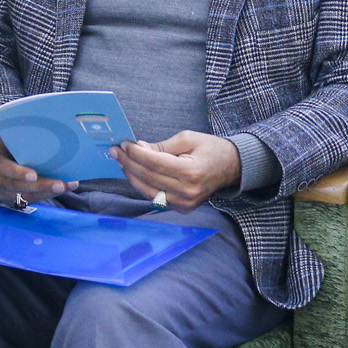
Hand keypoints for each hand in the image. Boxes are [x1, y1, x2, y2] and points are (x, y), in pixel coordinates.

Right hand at [0, 135, 74, 205]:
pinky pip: (29, 200)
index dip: (18, 173)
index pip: (3, 168)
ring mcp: (1, 192)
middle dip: (41, 186)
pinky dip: (47, 195)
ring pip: (25, 196)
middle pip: (17, 186)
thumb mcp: (11, 140)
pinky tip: (62, 189)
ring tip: (66, 186)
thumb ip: (24, 143)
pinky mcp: (10, 200)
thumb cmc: (8, 145)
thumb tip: (49, 140)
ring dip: (48, 192)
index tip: (34, 175)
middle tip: (60, 185)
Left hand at [112, 130, 243, 210]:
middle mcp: (187, 191)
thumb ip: (162, 146)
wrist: (232, 167)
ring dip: (132, 176)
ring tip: (123, 162)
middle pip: (148, 177)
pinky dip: (144, 186)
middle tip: (116, 152)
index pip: (154, 163)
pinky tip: (136, 174)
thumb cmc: (211, 149)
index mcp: (191, 172)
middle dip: (129, 163)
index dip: (136, 154)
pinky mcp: (182, 208)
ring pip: (148, 191)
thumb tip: (138, 149)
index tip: (124, 145)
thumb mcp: (188, 139)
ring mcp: (184, 203)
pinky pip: (156, 198)